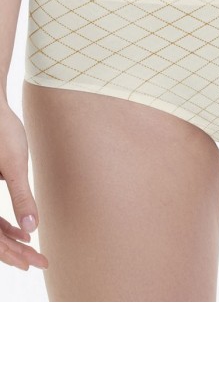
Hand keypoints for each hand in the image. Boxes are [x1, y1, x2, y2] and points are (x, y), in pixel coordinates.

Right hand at [0, 101, 47, 270]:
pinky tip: (22, 231)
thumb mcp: (15, 165)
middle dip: (13, 252)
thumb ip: (22, 197)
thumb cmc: (2, 130)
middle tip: (39, 262)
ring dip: (9, 241)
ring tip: (32, 251)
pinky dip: (3, 226)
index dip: (11, 254)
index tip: (32, 263)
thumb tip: (32, 229)